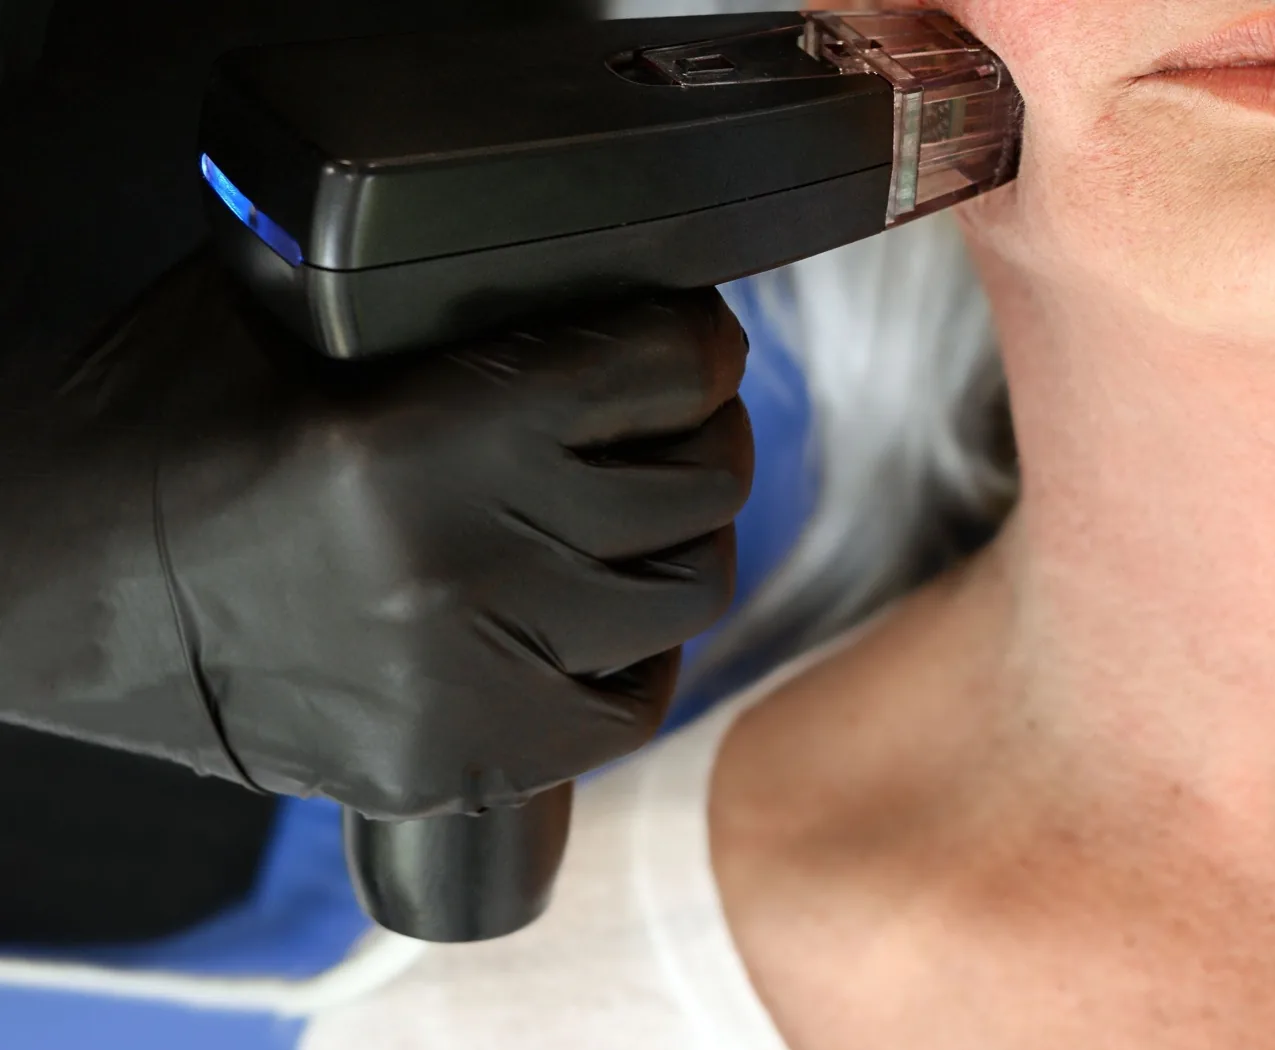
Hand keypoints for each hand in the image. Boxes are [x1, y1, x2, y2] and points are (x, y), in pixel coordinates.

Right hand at [0, 249, 752, 819]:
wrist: (51, 584)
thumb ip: (447, 284)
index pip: (657, 370)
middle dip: (701, 432)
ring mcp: (464, 685)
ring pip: (687, 593)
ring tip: (634, 508)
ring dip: (677, 537)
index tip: (688, 340)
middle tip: (672, 417)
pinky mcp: (461, 764)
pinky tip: (587, 608)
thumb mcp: (284, 298)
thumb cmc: (159, 426)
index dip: (692, 342)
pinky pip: (631, 701)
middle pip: (697, 485)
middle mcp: (456, 572)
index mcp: (416, 441)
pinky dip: (631, 646)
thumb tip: (597, 276)